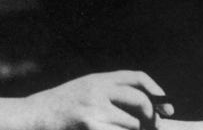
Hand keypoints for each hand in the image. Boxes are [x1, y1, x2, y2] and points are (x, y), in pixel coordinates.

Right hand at [0, 70, 173, 129]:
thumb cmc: (63, 106)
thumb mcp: (85, 89)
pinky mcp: (89, 125)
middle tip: (152, 128)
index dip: (156, 90)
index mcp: (98, 78)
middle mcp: (97, 90)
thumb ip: (109, 91)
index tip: (167, 106)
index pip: (136, 77)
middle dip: (151, 117)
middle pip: (140, 101)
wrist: (35, 115)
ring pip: (132, 123)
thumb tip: (148, 105)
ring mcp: (93, 108)